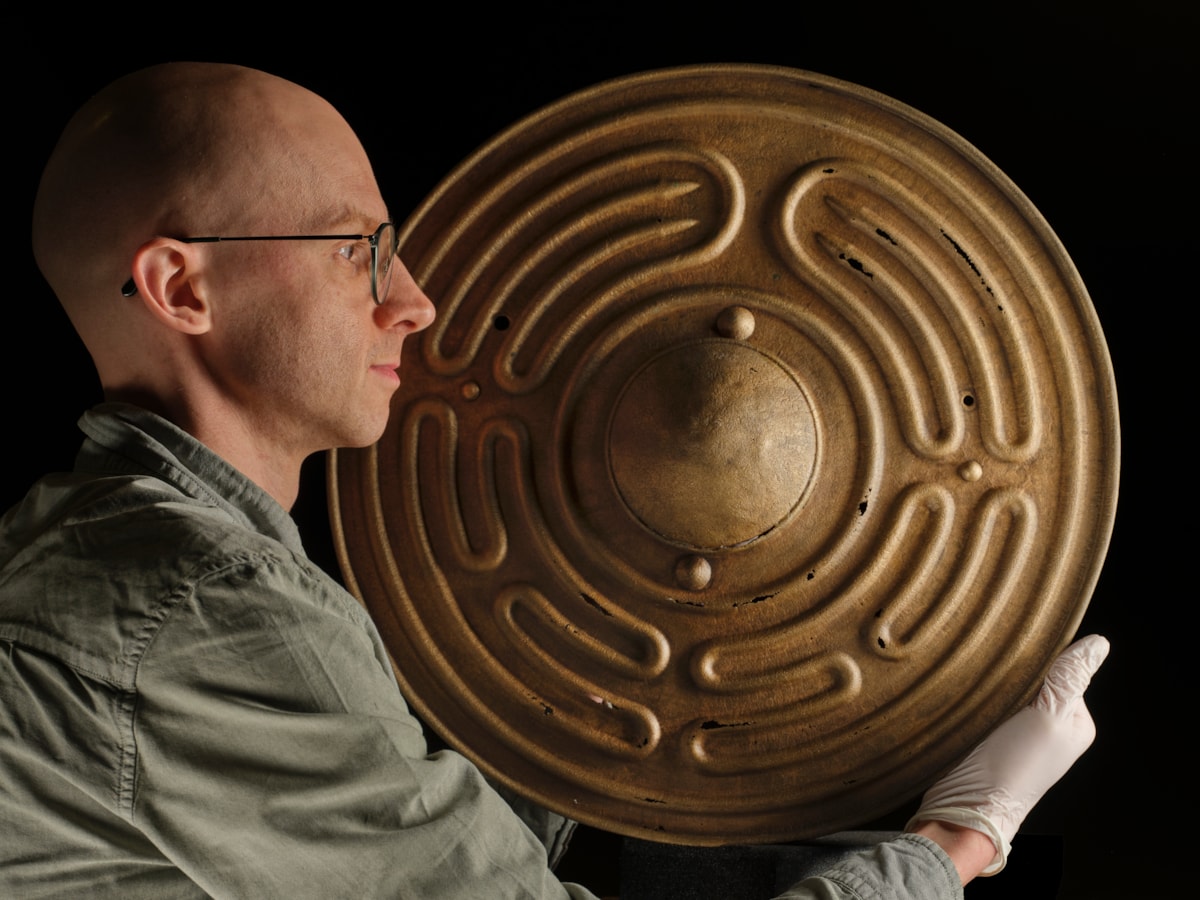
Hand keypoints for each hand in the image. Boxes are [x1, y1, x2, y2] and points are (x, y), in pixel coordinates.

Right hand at [907, 634, 1109, 876]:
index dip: (1041, 660)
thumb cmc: (1014, 766)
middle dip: (1016, 672)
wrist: (968, 804)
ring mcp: (1021, 734)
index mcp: (1076, 723)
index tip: (1019, 661)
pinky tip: (970, 700)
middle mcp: (1053, 728)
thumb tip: (1099, 643)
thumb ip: (1070, 679)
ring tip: (979, 688)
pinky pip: (989, 704)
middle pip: (1036, 679)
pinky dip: (979, 697)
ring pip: (1009, 689)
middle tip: (996, 675)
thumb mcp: (1049, 717)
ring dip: (994, 684)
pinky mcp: (991, 737)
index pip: (1063, 670)